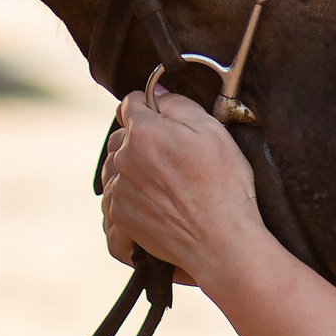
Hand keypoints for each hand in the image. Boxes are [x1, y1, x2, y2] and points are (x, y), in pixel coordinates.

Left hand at [99, 87, 263, 285]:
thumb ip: (178, 104)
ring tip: (159, 183)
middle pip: (119, 138)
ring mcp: (119, 192)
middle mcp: (123, 160)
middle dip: (137, 139)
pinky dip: (124, 202)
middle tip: (168, 154)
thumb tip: (157, 94)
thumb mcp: (212, 130)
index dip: (147, 105)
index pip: (130, 104)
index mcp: (143, 132)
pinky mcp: (120, 219)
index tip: (160, 114)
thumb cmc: (223, 185)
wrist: (222, 241)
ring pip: (113, 170)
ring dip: (129, 170)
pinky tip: (145, 206)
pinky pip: (112, 203)